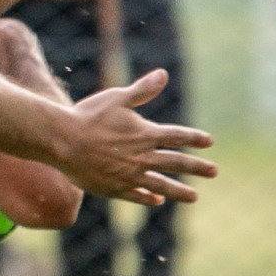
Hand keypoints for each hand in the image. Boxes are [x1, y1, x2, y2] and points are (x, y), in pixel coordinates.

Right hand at [57, 69, 216, 206]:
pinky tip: (157, 200)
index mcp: (145, 134)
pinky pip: (136, 195)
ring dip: (179, 191)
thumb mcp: (116, 99)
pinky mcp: (114, 188)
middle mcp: (142, 156)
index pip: (177, 136)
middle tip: (214, 171)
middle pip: (176, 162)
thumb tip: (163, 74)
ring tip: (194, 197)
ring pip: (161, 184)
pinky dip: (148, 197)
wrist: (62, 141)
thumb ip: (141, 91)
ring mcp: (129, 174)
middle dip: (197, 167)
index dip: (194, 138)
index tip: (209, 142)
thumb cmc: (87, 117)